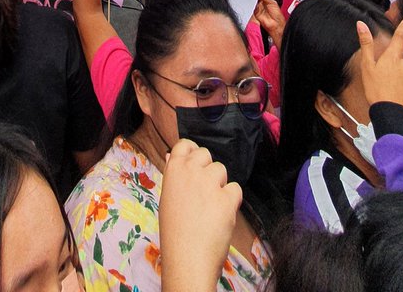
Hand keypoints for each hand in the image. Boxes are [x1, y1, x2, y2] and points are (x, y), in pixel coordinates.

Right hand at [159, 139, 240, 291]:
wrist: (187, 258)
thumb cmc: (174, 231)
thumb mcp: (167, 197)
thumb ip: (174, 175)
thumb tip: (173, 155)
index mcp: (173, 169)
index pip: (186, 144)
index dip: (193, 152)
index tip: (196, 165)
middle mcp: (191, 170)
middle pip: (206, 155)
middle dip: (208, 170)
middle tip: (204, 192)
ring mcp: (210, 182)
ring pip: (222, 171)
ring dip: (220, 185)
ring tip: (210, 208)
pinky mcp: (227, 197)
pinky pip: (235, 189)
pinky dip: (232, 201)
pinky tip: (221, 216)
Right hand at [253, 0, 285, 48]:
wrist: (276, 26)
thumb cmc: (277, 16)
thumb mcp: (272, 3)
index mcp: (267, 0)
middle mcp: (262, 3)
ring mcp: (258, 8)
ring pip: (253, 1)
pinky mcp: (255, 12)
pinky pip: (251, 7)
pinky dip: (250, 4)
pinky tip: (249, 0)